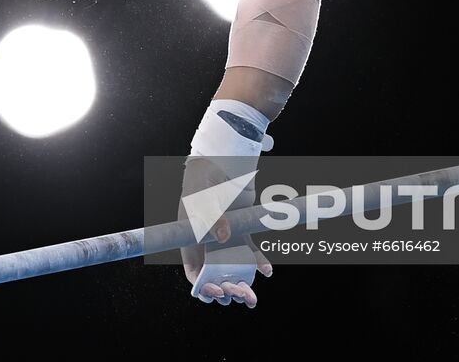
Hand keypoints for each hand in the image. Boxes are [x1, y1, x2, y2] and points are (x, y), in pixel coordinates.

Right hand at [179, 155, 272, 306]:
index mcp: (191, 240)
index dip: (203, 285)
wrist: (220, 162)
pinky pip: (249, 250)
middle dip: (226, 288)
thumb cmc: (203, 180)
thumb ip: (212, 216)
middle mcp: (208, 243)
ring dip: (242, 282)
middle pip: (215, 274)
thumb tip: (224, 238)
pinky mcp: (241, 230)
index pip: (194, 271)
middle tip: (238, 294)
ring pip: (234, 267)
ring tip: (251, 296)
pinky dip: (258, 261)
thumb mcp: (203, 197)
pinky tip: (267, 270)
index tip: (216, 291)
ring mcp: (225, 238)